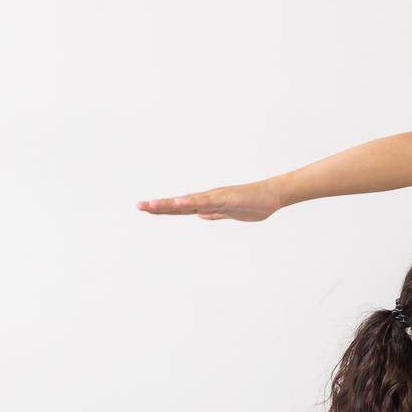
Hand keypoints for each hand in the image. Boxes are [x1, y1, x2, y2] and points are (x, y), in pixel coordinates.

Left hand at [136, 179, 283, 221]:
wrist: (273, 196)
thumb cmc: (254, 203)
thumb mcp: (229, 214)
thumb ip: (214, 214)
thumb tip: (199, 215)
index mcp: (207, 204)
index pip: (180, 208)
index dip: (162, 208)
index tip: (144, 208)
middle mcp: (208, 199)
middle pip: (179, 204)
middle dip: (159, 206)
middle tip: (139, 206)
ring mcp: (216, 198)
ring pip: (188, 201)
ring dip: (170, 204)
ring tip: (152, 205)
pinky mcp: (226, 198)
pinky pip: (207, 201)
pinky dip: (192, 202)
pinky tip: (180, 202)